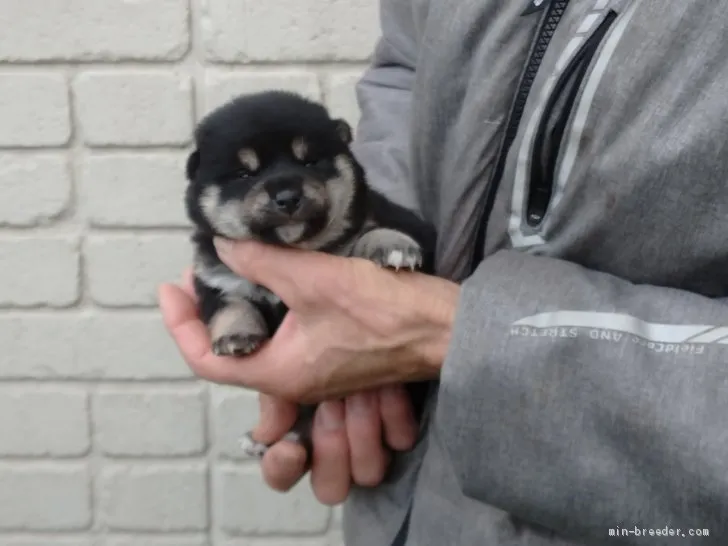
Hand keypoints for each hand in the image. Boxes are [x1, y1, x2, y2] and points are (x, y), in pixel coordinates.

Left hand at [158, 267, 420, 503]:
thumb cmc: (383, 311)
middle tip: (201, 271)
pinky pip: (287, 334)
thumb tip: (223, 243)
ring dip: (242, 308)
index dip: (181, 324)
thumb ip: (263, 262)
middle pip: (231, 351)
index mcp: (281, 372)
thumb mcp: (315, 280)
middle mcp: (293, 378)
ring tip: (231, 267)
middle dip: (209, 312)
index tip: (171, 285)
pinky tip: (275, 275)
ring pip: (261, 342)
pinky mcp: (334, 352)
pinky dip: (271, 307)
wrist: (444, 327)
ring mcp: (315, 368)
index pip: (208, 359)